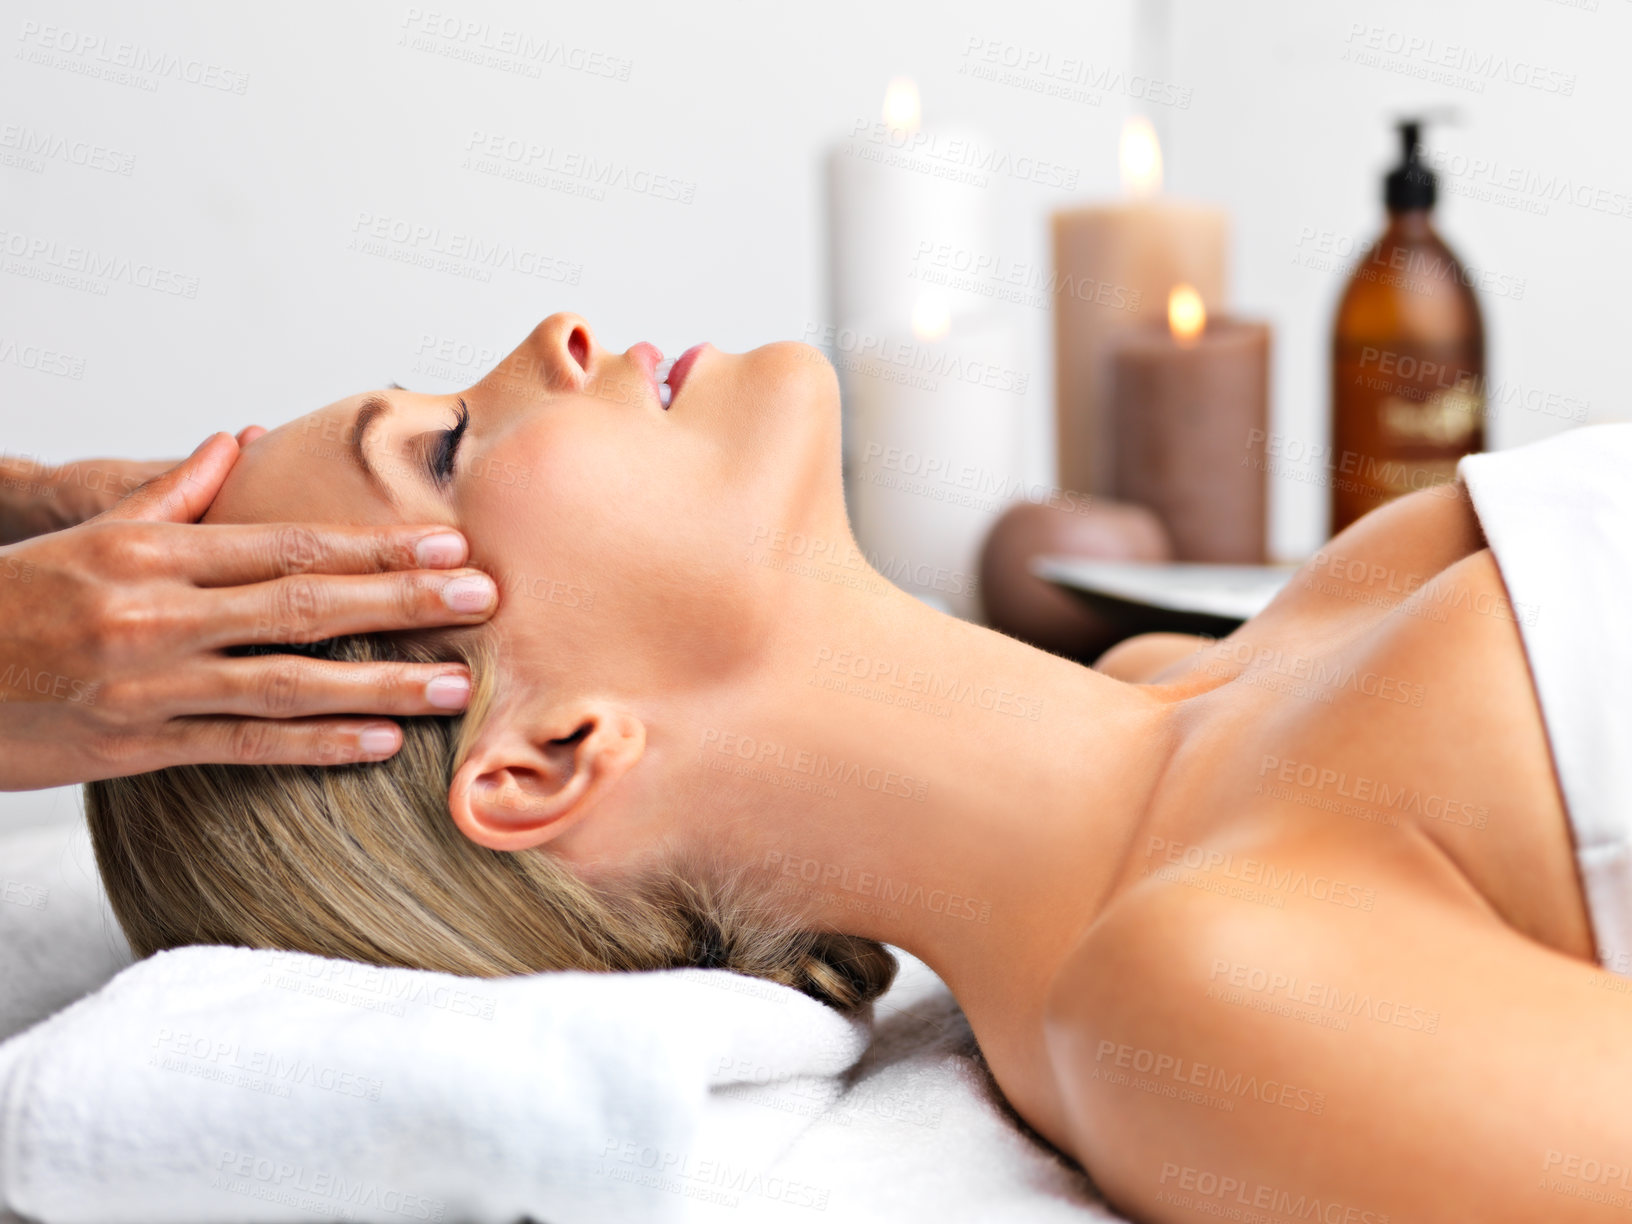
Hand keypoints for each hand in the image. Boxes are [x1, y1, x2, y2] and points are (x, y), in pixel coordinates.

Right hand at [0, 433, 498, 789]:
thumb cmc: (9, 602)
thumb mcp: (88, 534)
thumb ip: (173, 494)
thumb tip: (236, 441)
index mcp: (154, 553)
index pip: (288, 544)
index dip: (376, 547)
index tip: (447, 545)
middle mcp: (162, 613)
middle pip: (306, 604)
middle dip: (404, 601)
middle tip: (484, 599)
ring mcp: (154, 684)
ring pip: (289, 680)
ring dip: (381, 683)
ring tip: (455, 684)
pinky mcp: (140, 746)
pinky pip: (245, 744)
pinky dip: (316, 743)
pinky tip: (379, 742)